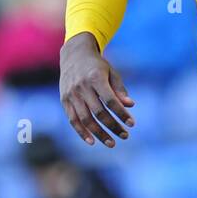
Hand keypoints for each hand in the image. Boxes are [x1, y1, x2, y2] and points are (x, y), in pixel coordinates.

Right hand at [59, 32, 134, 147]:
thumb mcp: (112, 73)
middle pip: (99, 112)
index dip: (121, 114)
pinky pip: (72, 120)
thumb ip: (120, 89)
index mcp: (95, 78)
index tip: (132, 124)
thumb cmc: (97, 66)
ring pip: (85, 119)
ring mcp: (71, 94)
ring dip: (99, 133)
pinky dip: (82, 132)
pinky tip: (92, 142)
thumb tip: (130, 105)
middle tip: (125, 136)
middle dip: (113, 126)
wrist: (74, 55)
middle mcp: (82, 87)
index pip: (110, 101)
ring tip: (112, 143)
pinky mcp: (64, 100)